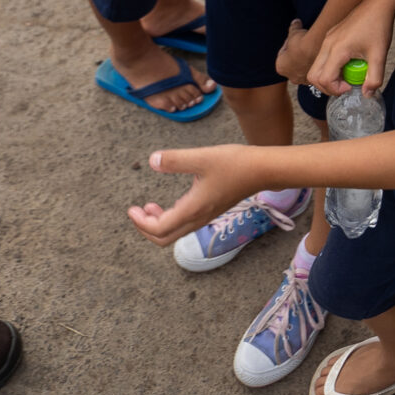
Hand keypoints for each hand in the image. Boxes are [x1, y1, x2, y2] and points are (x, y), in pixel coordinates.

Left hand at [128, 144, 271, 246]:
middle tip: (136, 212)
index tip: (131, 209)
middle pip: (165, 238)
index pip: (159, 229)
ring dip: (158, 224)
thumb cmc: (235, 164)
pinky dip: (170, 218)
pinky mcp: (210, 210)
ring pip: (175, 232)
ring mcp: (205, 216)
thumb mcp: (202, 157)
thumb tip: (152, 161)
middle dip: (146, 229)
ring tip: (149, 206)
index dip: (141, 222)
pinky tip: (169, 203)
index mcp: (193, 209)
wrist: (262, 170)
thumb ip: (175, 160)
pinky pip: (184, 224)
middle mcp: (198, 218)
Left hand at [275, 20, 319, 84]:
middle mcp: (291, 77)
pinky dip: (316, 64)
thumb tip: (295, 22)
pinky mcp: (316, 79)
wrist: (317, 48)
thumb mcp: (294, 32)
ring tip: (313, 49)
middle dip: (297, 55)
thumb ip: (293, 28)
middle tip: (304, 44)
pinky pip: (314, 71)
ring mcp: (304, 80)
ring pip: (304, 69)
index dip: (289, 44)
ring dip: (307, 61)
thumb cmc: (302, 42)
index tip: (295, 38)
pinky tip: (319, 54)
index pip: (283, 55)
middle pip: (293, 65)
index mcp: (280, 67)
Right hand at [309, 0, 394, 98]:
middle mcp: (327, 44)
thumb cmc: (378, 27)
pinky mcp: (330, 36)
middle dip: (327, 87)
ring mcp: (327, 39)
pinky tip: (348, 63)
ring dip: (328, 77)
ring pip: (316, 66)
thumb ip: (374, 78)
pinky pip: (322, 57)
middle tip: (345, 87)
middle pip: (313, 76)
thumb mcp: (379, 56)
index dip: (335, 89)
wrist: (378, 4)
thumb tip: (367, 94)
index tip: (351, 87)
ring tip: (348, 76)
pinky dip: (330, 67)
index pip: (323, 79)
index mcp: (337, 49)